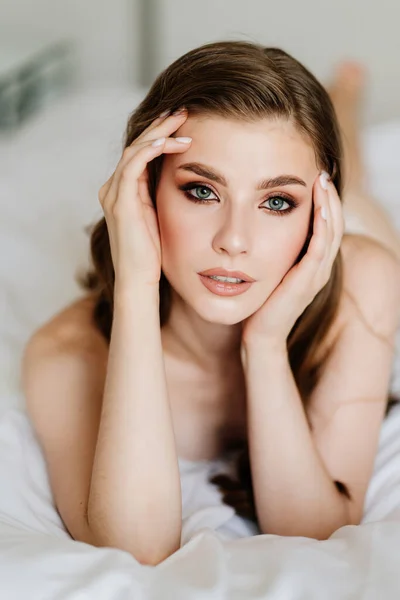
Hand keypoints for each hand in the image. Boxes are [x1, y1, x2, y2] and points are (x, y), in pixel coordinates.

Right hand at [98, 108, 191, 288]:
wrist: (140, 281)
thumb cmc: (154, 256)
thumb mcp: (161, 220)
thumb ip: (164, 199)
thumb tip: (190, 184)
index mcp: (123, 192)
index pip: (141, 153)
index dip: (161, 134)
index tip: (186, 123)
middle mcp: (114, 189)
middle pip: (137, 145)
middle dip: (161, 125)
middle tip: (185, 110)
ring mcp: (113, 194)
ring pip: (135, 149)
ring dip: (160, 132)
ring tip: (183, 119)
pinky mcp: (120, 201)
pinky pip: (134, 164)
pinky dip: (152, 150)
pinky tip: (173, 142)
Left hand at [241, 172, 344, 348]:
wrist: (260, 332)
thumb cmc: (261, 300)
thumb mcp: (271, 268)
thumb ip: (275, 250)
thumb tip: (262, 225)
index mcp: (314, 263)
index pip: (326, 226)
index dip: (324, 202)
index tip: (314, 178)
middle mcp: (320, 267)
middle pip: (334, 224)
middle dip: (329, 197)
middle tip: (322, 172)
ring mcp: (317, 274)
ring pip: (331, 232)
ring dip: (329, 205)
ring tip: (322, 181)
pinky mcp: (308, 280)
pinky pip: (320, 248)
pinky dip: (322, 226)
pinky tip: (318, 207)